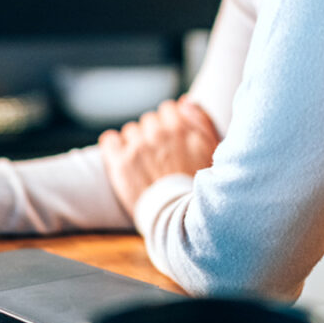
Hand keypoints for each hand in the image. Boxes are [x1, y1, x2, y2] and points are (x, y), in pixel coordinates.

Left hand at [99, 96, 220, 215]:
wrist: (180, 220)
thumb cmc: (200, 186)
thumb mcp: (213, 149)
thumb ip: (201, 119)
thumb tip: (184, 102)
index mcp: (181, 127)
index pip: (168, 108)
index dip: (170, 124)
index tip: (172, 139)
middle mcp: (159, 133)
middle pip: (150, 120)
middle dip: (154, 134)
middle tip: (160, 155)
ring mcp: (138, 147)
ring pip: (131, 131)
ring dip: (136, 142)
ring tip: (145, 163)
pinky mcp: (120, 163)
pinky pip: (110, 140)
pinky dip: (114, 147)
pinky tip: (123, 159)